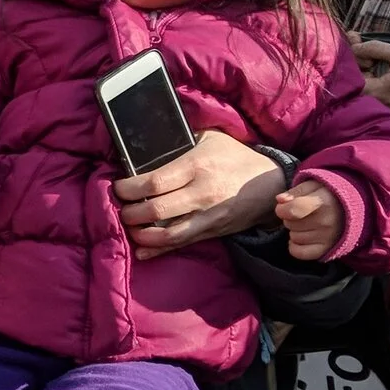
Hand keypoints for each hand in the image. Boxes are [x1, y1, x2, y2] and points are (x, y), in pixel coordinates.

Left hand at [114, 130, 283, 258]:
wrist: (271, 182)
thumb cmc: (234, 156)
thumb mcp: (209, 139)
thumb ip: (180, 142)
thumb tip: (147, 148)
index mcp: (197, 166)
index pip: (154, 182)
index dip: (128, 188)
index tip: (117, 188)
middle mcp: (201, 193)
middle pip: (156, 210)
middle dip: (130, 213)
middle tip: (120, 208)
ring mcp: (208, 216)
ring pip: (168, 234)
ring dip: (141, 235)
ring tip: (129, 227)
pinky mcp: (213, 231)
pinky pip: (182, 244)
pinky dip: (159, 250)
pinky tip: (142, 251)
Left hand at [273, 179, 345, 262]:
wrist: (356, 207)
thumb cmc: (330, 194)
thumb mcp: (314, 184)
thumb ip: (295, 191)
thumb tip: (280, 200)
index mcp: (323, 202)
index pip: (290, 210)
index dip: (282, 208)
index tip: (286, 205)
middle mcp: (326, 222)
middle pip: (289, 224)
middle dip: (290, 218)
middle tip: (302, 213)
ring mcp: (328, 238)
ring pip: (293, 238)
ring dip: (295, 231)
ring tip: (308, 223)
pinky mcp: (327, 249)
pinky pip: (300, 253)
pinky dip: (296, 247)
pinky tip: (302, 238)